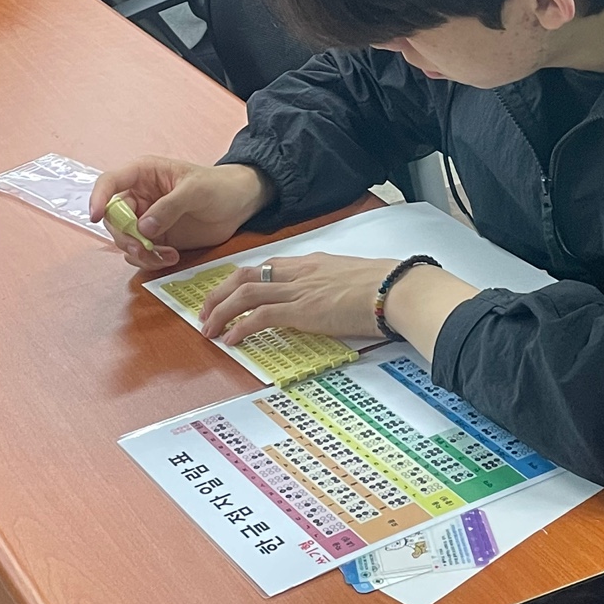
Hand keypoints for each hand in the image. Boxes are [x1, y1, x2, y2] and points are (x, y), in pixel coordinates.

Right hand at [89, 157, 273, 270]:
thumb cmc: (218, 186)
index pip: (109, 183)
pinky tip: (171, 257)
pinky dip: (150, 259)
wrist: (239, 204)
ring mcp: (147, 219)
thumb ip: (169, 207)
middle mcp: (140, 197)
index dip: (97, 198)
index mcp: (143, 174)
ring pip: (125, 239)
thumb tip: (143, 227)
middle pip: (113, 218)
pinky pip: (140, 252)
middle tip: (142, 248)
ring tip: (165, 255)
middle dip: (124, 236)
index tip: (94, 216)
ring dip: (139, 252)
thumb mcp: (195, 191)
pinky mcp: (157, 238)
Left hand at [200, 255, 398, 344]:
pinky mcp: (302, 310)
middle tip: (205, 311)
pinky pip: (260, 316)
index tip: (229, 293)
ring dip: (221, 311)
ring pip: (245, 293)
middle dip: (219, 292)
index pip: (267, 266)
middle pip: (245, 275)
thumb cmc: (387, 286)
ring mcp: (299, 290)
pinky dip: (240, 327)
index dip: (242, 280)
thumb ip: (335, 287)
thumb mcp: (354, 279)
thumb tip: (333, 301)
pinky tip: (231, 339)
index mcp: (312, 263)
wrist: (397, 289)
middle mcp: (300, 273)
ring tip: (209, 328)